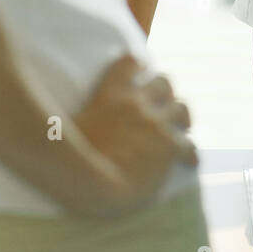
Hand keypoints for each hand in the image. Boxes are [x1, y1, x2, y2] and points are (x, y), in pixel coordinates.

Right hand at [71, 54, 197, 216]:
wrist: (92, 188)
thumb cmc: (68, 166)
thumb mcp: (65, 130)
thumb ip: (78, 119)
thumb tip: (61, 124)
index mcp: (109, 95)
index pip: (129, 64)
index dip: (137, 67)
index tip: (140, 70)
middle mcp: (135, 103)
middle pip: (163, 83)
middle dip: (165, 94)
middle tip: (164, 106)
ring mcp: (155, 122)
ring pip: (181, 109)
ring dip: (181, 119)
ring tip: (183, 128)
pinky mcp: (170, 146)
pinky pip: (189, 146)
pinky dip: (191, 154)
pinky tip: (191, 162)